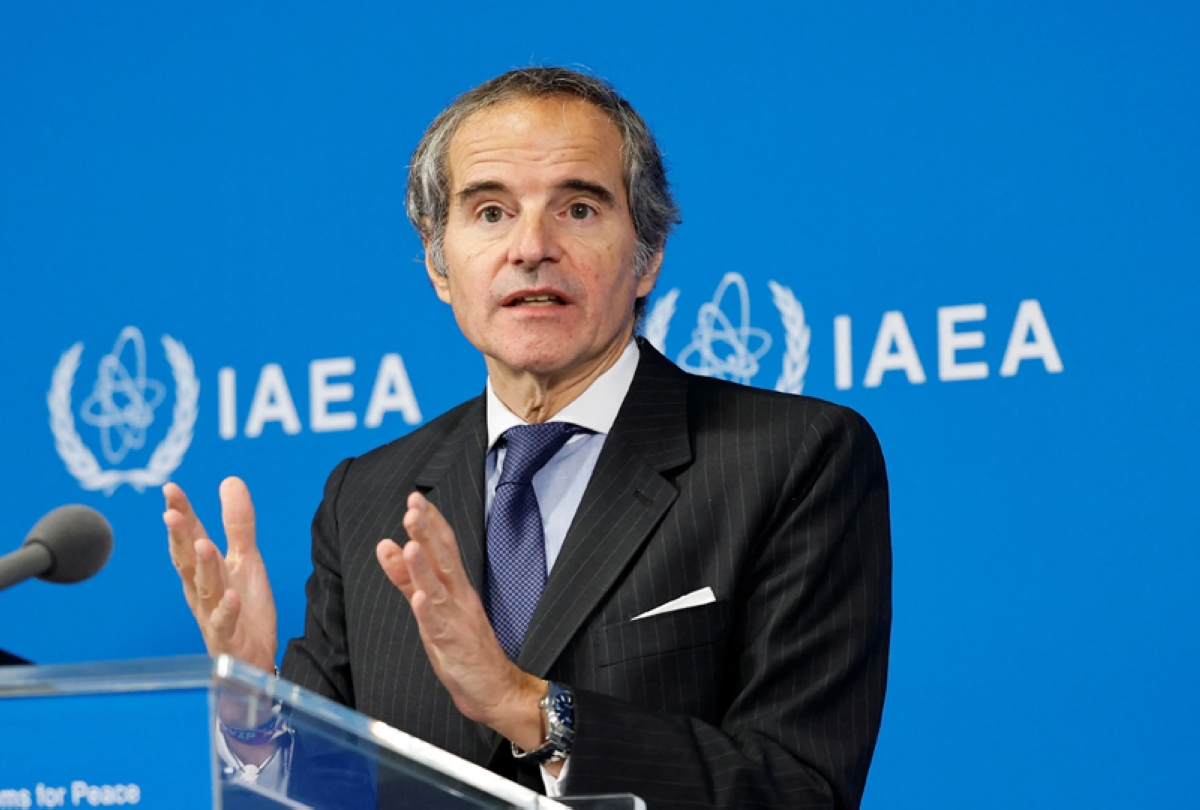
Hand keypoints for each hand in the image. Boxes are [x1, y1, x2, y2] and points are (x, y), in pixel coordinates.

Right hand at [164, 477, 277, 674]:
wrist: (253, 658)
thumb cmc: (242, 607)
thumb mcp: (245, 560)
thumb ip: (238, 524)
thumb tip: (230, 480)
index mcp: (203, 571)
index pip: (189, 538)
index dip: (181, 514)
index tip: (170, 488)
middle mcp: (201, 591)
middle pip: (187, 561)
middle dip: (179, 538)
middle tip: (171, 514)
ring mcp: (212, 615)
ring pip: (204, 590)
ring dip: (203, 568)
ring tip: (204, 545)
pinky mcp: (227, 638)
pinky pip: (224, 624)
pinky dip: (226, 610)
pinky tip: (231, 596)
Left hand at [377, 493, 547, 753]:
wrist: (495, 690)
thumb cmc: (463, 648)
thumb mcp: (430, 608)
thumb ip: (407, 578)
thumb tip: (387, 545)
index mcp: (456, 588)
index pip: (444, 547)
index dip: (431, 522)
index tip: (416, 498)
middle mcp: (459, 598)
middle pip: (443, 559)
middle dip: (427, 532)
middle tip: (412, 507)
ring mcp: (456, 621)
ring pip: (438, 589)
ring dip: (424, 567)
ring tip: (411, 544)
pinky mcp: (453, 646)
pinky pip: (439, 627)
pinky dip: (428, 613)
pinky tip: (419, 599)